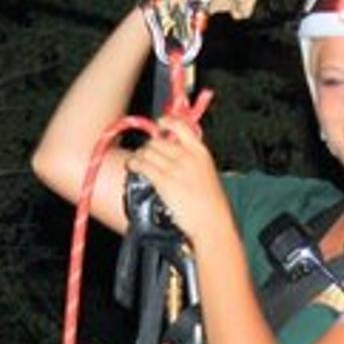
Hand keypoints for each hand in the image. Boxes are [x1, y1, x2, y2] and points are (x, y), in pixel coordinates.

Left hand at [124, 117, 230, 248]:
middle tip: (145, 155)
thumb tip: (174, 156)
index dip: (167, 122)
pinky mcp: (163, 181)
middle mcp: (187, 156)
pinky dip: (134, 164)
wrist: (211, 221)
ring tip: (135, 162)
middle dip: (148, 147)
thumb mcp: (207, 174)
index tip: (160, 123)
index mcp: (200, 152)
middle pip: (158, 141)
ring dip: (139, 155)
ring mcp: (175, 168)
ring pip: (148, 152)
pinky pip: (142, 165)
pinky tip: (131, 167)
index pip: (182, 126)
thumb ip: (192, 161)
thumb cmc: (211, 204)